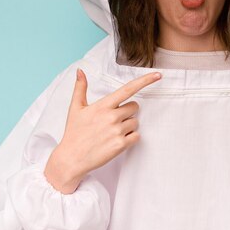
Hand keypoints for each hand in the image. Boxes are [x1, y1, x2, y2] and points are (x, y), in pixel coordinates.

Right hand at [44, 69, 161, 193]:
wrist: (72, 158)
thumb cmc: (74, 132)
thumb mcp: (75, 108)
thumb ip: (80, 88)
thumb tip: (80, 71)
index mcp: (102, 105)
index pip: (128, 89)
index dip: (145, 81)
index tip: (158, 75)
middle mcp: (112, 117)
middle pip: (135, 107)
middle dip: (128, 112)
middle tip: (113, 120)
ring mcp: (117, 131)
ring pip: (136, 123)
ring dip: (128, 126)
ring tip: (111, 132)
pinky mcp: (121, 145)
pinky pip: (136, 137)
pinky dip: (130, 138)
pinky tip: (115, 140)